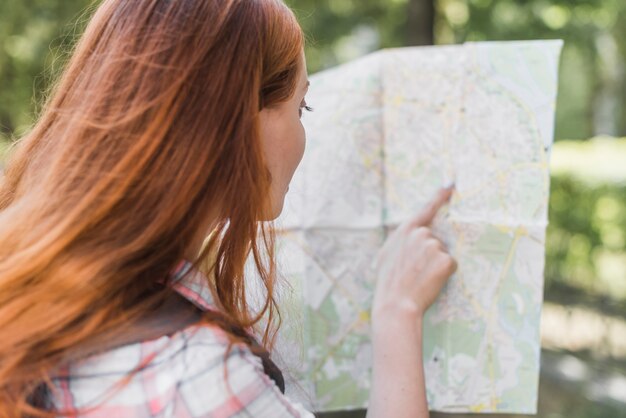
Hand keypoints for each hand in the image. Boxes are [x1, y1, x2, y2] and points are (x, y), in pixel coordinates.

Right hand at [371, 186, 457, 323]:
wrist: (396, 303)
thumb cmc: (389, 282)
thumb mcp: (386, 255)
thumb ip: (399, 240)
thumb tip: (409, 236)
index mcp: (405, 230)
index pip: (426, 209)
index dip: (439, 195)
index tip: (451, 183)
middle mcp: (421, 234)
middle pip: (434, 240)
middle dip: (429, 254)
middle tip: (415, 271)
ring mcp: (434, 246)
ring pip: (442, 253)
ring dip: (436, 265)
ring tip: (420, 277)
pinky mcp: (445, 260)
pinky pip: (450, 265)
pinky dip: (444, 274)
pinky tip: (430, 281)